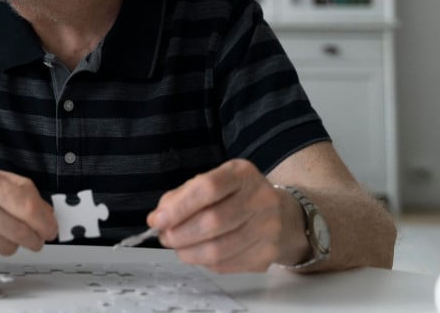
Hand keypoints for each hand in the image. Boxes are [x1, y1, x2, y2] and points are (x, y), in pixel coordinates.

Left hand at [147, 159, 303, 273]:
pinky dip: (205, 262)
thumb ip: (183, 196)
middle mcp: (261, 199)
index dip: (178, 207)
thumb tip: (158, 219)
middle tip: (165, 237)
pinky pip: (227, 264)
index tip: (157, 220)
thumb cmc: (237, 196)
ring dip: (189, 252)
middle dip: (180, 234)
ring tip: (178, 248)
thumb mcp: (214, 182)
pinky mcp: (267, 254)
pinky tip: (199, 253)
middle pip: (213, 222)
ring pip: (219, 250)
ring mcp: (268, 228)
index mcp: (242, 174)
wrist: (282, 215)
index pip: (208, 188)